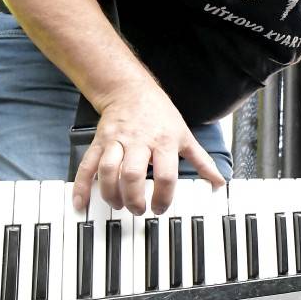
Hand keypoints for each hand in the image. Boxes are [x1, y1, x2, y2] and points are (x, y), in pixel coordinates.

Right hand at [72, 83, 224, 215]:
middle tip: (138, 209)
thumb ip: (202, 161)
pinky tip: (81, 203)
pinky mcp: (98, 142)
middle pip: (132, 174)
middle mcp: (139, 141)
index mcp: (164, 142)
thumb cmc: (160, 115)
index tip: (160, 208)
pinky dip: (82, 186)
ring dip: (111, 193)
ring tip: (119, 205)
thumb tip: (219, 183)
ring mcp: (116, 141)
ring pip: (108, 170)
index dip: (163, 196)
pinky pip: (87, 166)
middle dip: (134, 198)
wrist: (130, 90)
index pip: (165, 174)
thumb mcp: (185, 135)